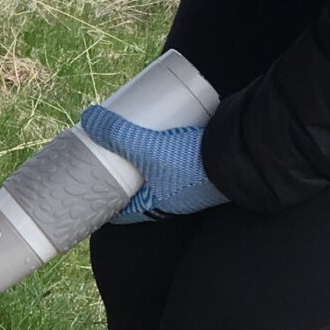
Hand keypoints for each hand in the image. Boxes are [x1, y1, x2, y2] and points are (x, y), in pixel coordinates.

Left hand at [82, 105, 227, 222]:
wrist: (240, 159)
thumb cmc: (192, 165)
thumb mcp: (147, 148)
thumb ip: (118, 133)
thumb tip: (89, 118)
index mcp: (154, 207)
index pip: (121, 211)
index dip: (103, 199)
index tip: (88, 185)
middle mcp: (171, 200)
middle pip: (138, 190)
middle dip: (122, 175)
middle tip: (106, 155)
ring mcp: (187, 185)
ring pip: (157, 176)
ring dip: (145, 163)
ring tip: (130, 140)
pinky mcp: (202, 168)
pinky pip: (177, 163)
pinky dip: (166, 152)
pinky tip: (164, 134)